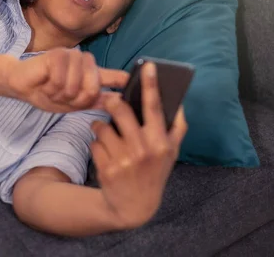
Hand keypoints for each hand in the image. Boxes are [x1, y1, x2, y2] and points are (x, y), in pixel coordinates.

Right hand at [5, 48, 128, 112]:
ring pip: (75, 85)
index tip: (136, 80)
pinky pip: (61, 79)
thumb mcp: (71, 104)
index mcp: (89, 76)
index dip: (123, 79)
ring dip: (59, 93)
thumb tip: (115, 100)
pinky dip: (50, 86)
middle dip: (74, 99)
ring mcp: (71, 56)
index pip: (111, 76)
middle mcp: (83, 63)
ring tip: (51, 88)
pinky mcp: (57, 54)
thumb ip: (92, 100)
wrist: (21, 85)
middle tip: (60, 96)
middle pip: (92, 87)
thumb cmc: (46, 93)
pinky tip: (44, 81)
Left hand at [90, 62, 187, 229]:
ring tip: (109, 135)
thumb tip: (179, 103)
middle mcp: (143, 149)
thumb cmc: (153, 173)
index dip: (151, 84)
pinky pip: (94, 142)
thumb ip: (177, 128)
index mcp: (160, 142)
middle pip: (120, 111)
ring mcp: (123, 160)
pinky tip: (105, 153)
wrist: (133, 207)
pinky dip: (96, 144)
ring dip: (101, 127)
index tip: (148, 65)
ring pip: (102, 126)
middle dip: (112, 102)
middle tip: (111, 101)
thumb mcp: (171, 153)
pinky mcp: (106, 168)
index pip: (155, 107)